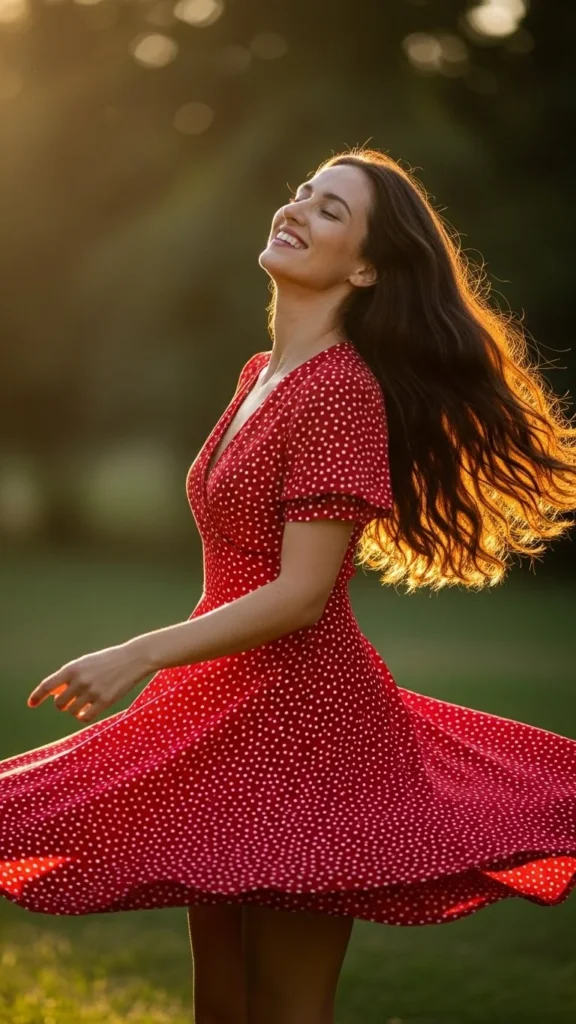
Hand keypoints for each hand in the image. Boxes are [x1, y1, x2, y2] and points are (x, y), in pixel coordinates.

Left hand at [27, 640, 151, 723]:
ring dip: (74, 709)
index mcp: (72, 668)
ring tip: (85, 702)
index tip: (31, 704)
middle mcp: (80, 680)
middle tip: (71, 700)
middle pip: (59, 703)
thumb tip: (52, 694)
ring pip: (71, 711)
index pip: (47, 685)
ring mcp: (92, 691)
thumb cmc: (106, 661)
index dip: (37, 696)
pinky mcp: (104, 701)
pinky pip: (84, 717)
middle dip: (63, 704)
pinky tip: (88, 711)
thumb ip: (68, 677)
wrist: (132, 659)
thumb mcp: (85, 664)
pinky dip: (83, 716)